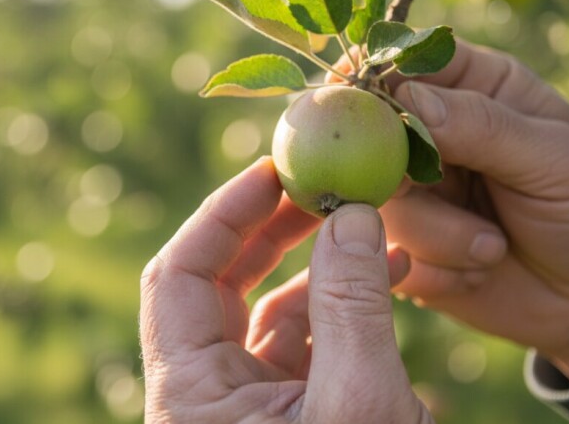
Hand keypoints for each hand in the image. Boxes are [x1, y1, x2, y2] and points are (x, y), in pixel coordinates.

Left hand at [139, 158, 431, 423]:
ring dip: (322, 264)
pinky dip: (344, 306)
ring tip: (372, 224)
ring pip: (269, 311)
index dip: (223, 212)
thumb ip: (351, 308)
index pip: (178, 275)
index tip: (273, 169)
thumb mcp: (358, 400)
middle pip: (221, 283)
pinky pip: (306, 342)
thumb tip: (351, 214)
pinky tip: (390, 272)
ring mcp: (247, 403)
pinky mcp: (289, 413)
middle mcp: (207, 393)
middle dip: (274, 226)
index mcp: (189, 391)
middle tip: (321, 182)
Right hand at [368, 41, 568, 382]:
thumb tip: (408, 98)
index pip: (407, 63)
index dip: (373, 75)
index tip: (356, 99)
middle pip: (372, 135)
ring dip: (436, 235)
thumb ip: (483, 125)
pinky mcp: (407, 247)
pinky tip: (476, 274)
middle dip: (399, 174)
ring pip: (378, 203)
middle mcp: (434, 136)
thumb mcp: (554, 160)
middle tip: (428, 190)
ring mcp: (417, 194)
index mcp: (474, 89)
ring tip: (491, 247)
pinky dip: (431, 271)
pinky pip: (384, 255)